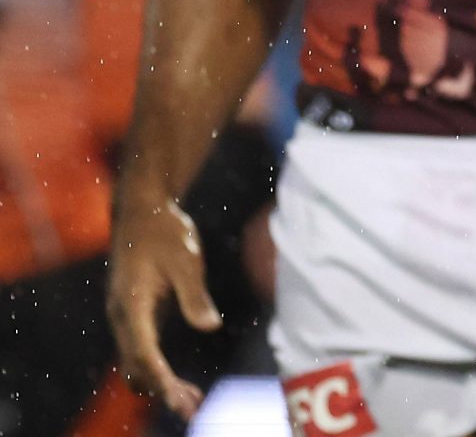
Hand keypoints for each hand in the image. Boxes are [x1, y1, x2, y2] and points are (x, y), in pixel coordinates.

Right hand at [107, 198, 222, 417]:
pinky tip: (178, 386)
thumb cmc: (166, 232)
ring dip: (158, 384)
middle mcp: (122, 314)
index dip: (160, 378)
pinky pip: (141, 351)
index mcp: (131, 302)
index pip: (143, 350)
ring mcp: (125, 316)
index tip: (177, 399)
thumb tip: (209, 326)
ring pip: (135, 361)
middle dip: (161, 388)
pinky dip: (156, 370)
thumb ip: (195, 295)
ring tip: (190, 403)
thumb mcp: (186, 259)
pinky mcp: (135, 315)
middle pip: (137, 363)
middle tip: (191, 408)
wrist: (143, 211)